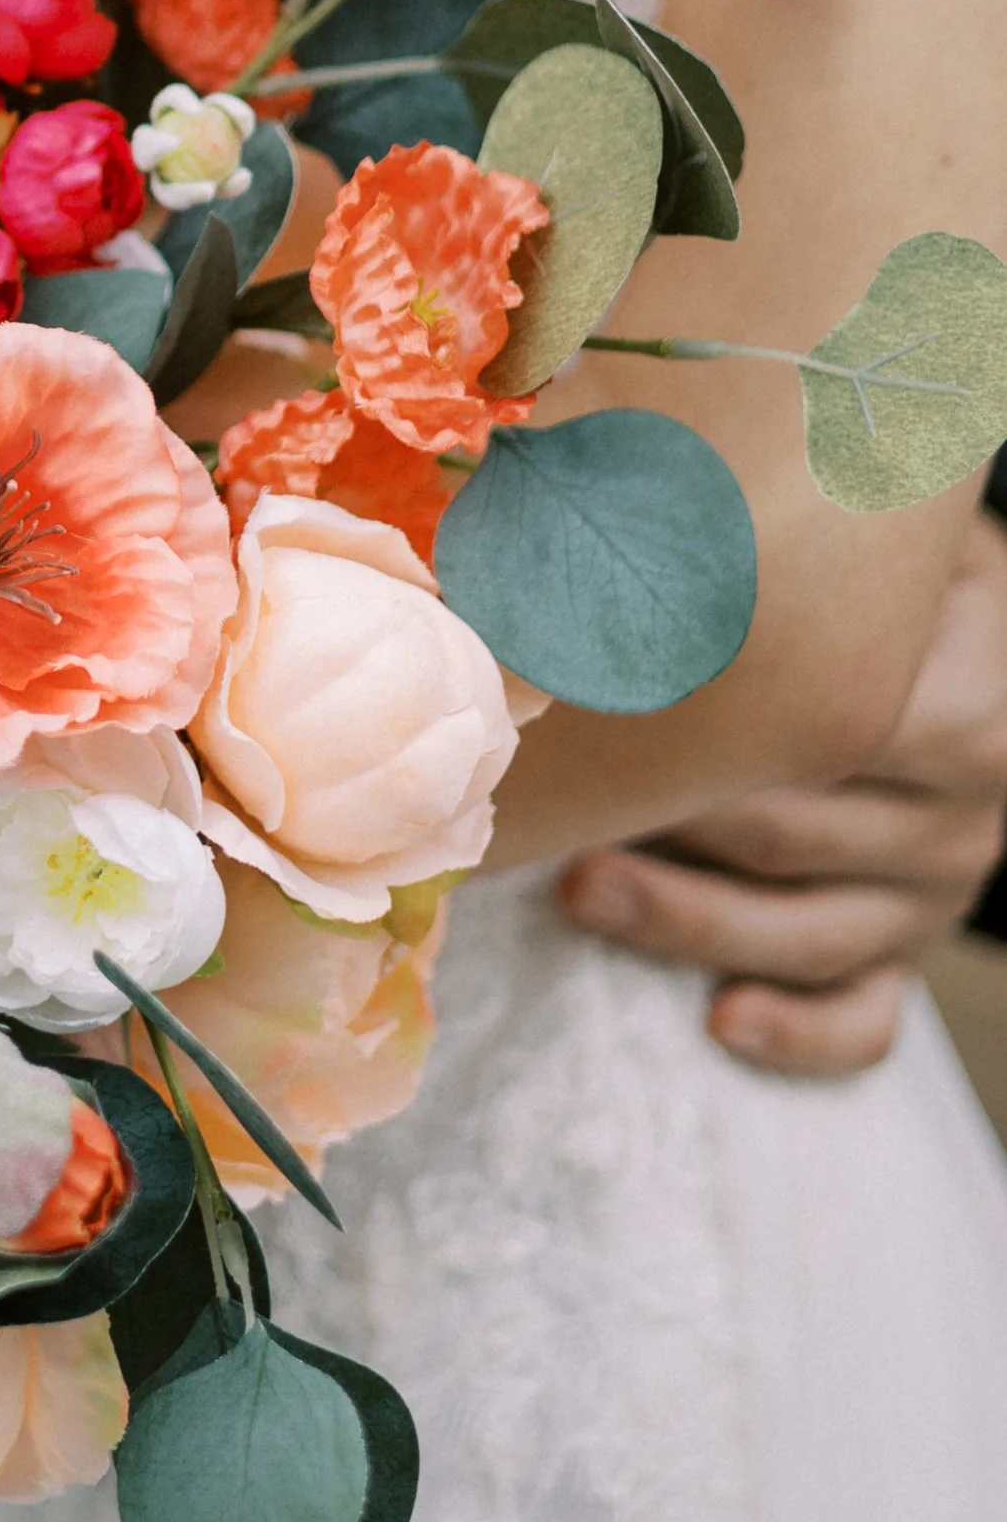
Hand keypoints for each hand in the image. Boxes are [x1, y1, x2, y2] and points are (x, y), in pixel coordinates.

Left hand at [556, 508, 1006, 1077]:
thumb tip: (632, 488)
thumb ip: (799, 526)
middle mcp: (964, 809)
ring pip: (810, 933)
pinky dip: (800, 1033)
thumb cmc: (891, 577)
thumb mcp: (887, 536)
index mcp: (967, 701)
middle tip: (558, 800)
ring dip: (686, 921)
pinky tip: (722, 1022)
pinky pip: (864, 1016)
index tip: (599, 702)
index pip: (842, 728)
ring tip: (582, 890)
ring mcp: (934, 890)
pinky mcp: (907, 951)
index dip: (713, 723)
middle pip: (796, 833)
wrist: (981, 643)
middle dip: (669, 820)